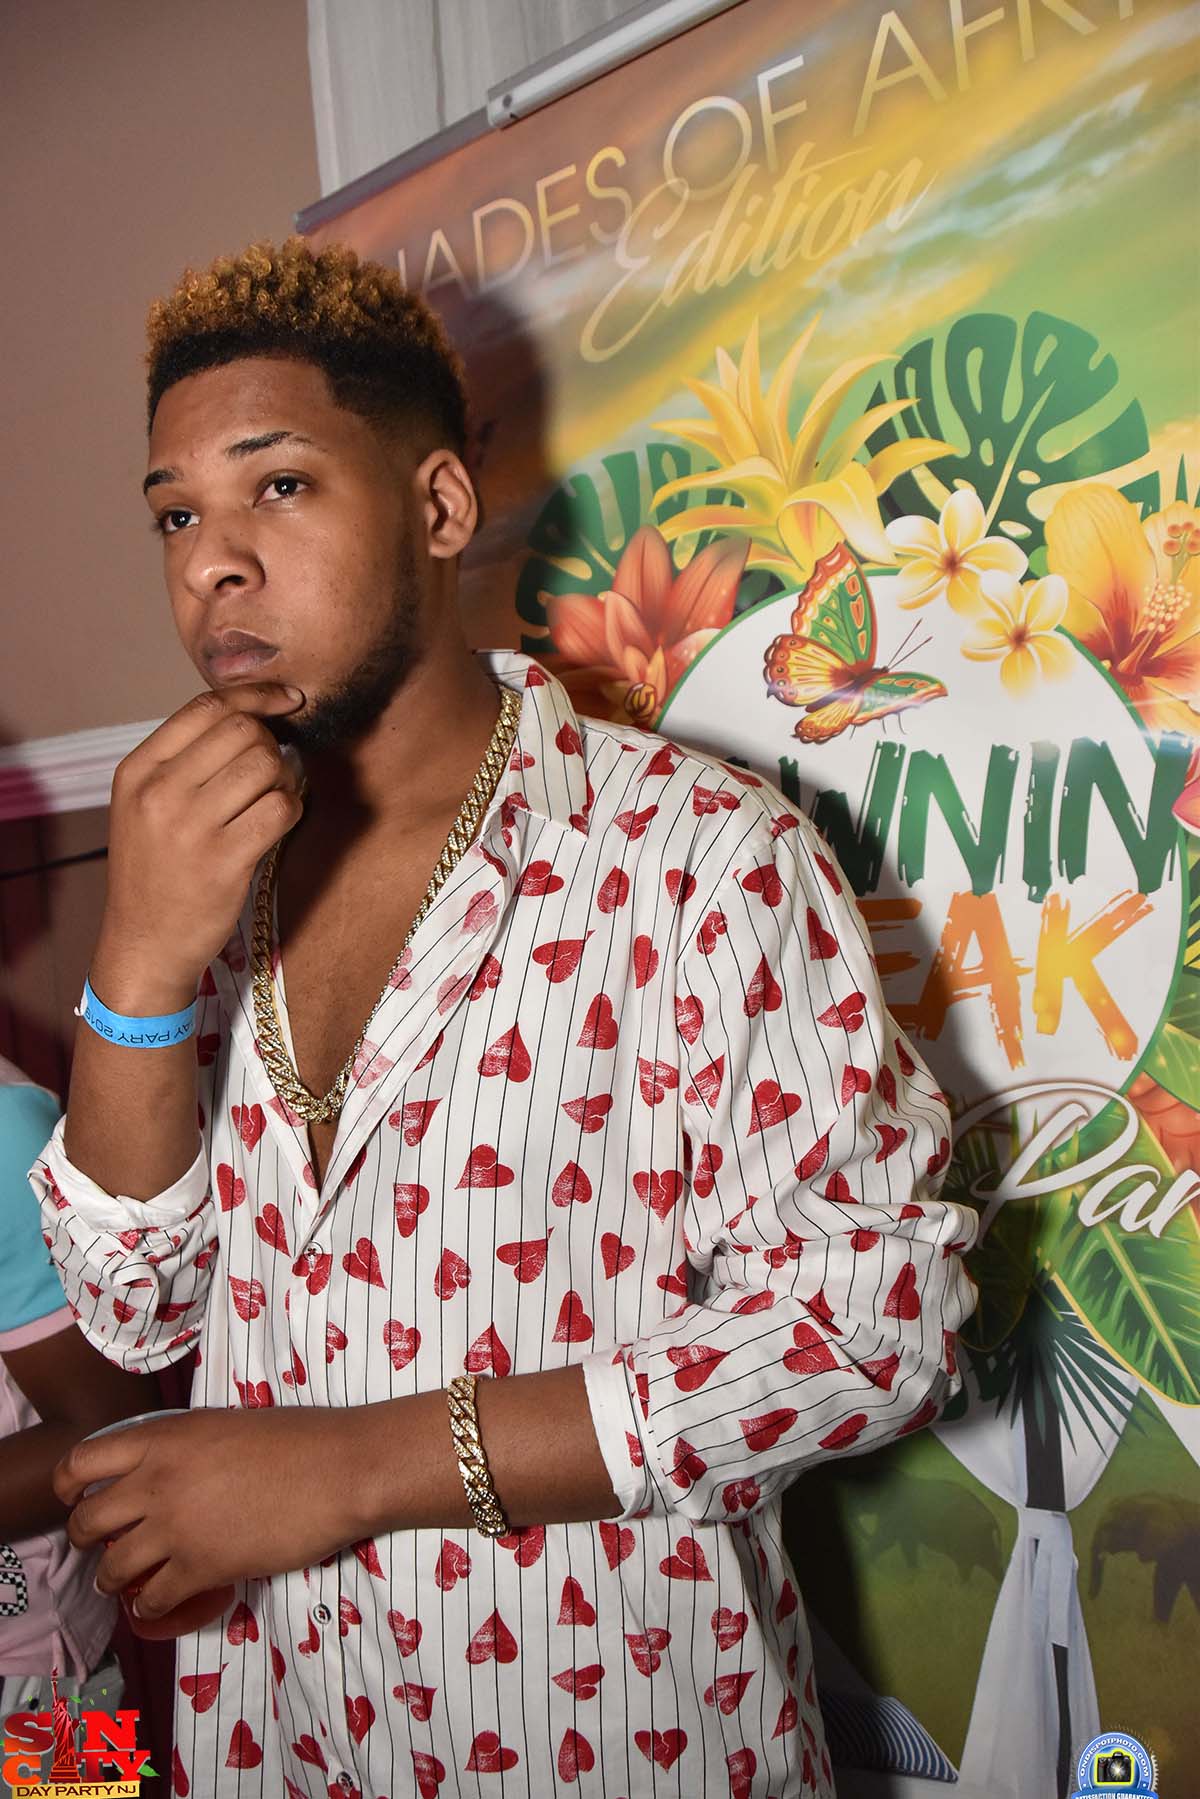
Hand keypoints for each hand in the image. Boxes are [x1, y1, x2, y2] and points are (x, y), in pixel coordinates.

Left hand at [55, 1407, 370, 1619]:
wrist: (340, 1469)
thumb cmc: (299, 1438)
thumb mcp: (225, 1424)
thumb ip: (185, 1446)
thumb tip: (170, 1467)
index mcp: (164, 1438)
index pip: (82, 1462)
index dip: (67, 1486)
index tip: (74, 1498)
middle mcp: (158, 1481)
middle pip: (87, 1521)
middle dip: (87, 1540)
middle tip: (106, 1545)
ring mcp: (177, 1527)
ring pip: (113, 1569)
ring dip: (114, 1581)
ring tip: (127, 1583)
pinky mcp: (202, 1567)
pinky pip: (153, 1599)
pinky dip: (150, 1608)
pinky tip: (161, 1604)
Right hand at [96, 682, 305, 1003]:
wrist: (144, 942)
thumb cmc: (153, 870)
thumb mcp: (143, 805)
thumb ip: (183, 760)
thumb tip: (252, 715)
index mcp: (138, 770)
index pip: (206, 707)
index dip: (256, 695)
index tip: (286, 700)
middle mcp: (160, 792)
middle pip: (242, 731)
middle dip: (271, 742)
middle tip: (271, 768)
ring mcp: (191, 827)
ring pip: (266, 766)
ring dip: (282, 777)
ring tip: (270, 799)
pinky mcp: (226, 860)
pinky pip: (281, 808)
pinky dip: (292, 808)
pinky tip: (278, 821)